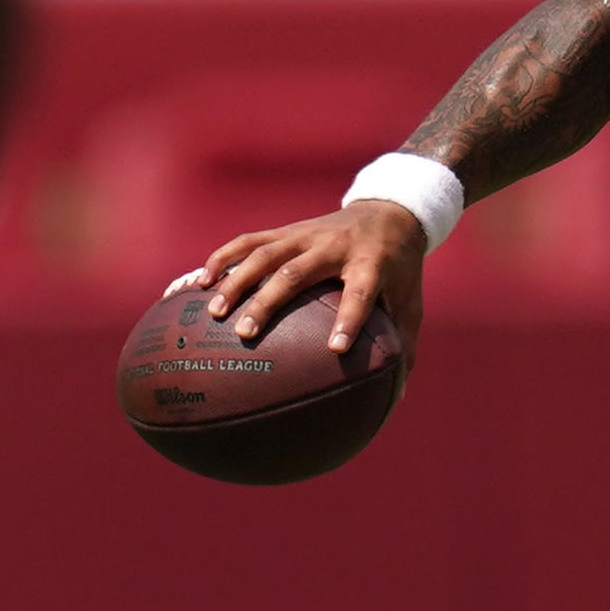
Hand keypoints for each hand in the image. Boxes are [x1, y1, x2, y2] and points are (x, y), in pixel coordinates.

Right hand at [198, 198, 424, 360]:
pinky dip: (223, 258)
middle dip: (269, 301)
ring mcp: (306, 235)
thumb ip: (404, 346)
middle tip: (245, 334)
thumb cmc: (399, 271)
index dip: (349, 320)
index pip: (360, 294)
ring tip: (212, 311)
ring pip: (265, 254)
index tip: (335, 349)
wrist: (388, 212)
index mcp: (372, 266)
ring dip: (236, 281)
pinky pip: (249, 241)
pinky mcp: (287, 230)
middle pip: (297, 272)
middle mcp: (335, 247)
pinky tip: (199, 282)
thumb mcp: (410, 304)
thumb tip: (396, 398)